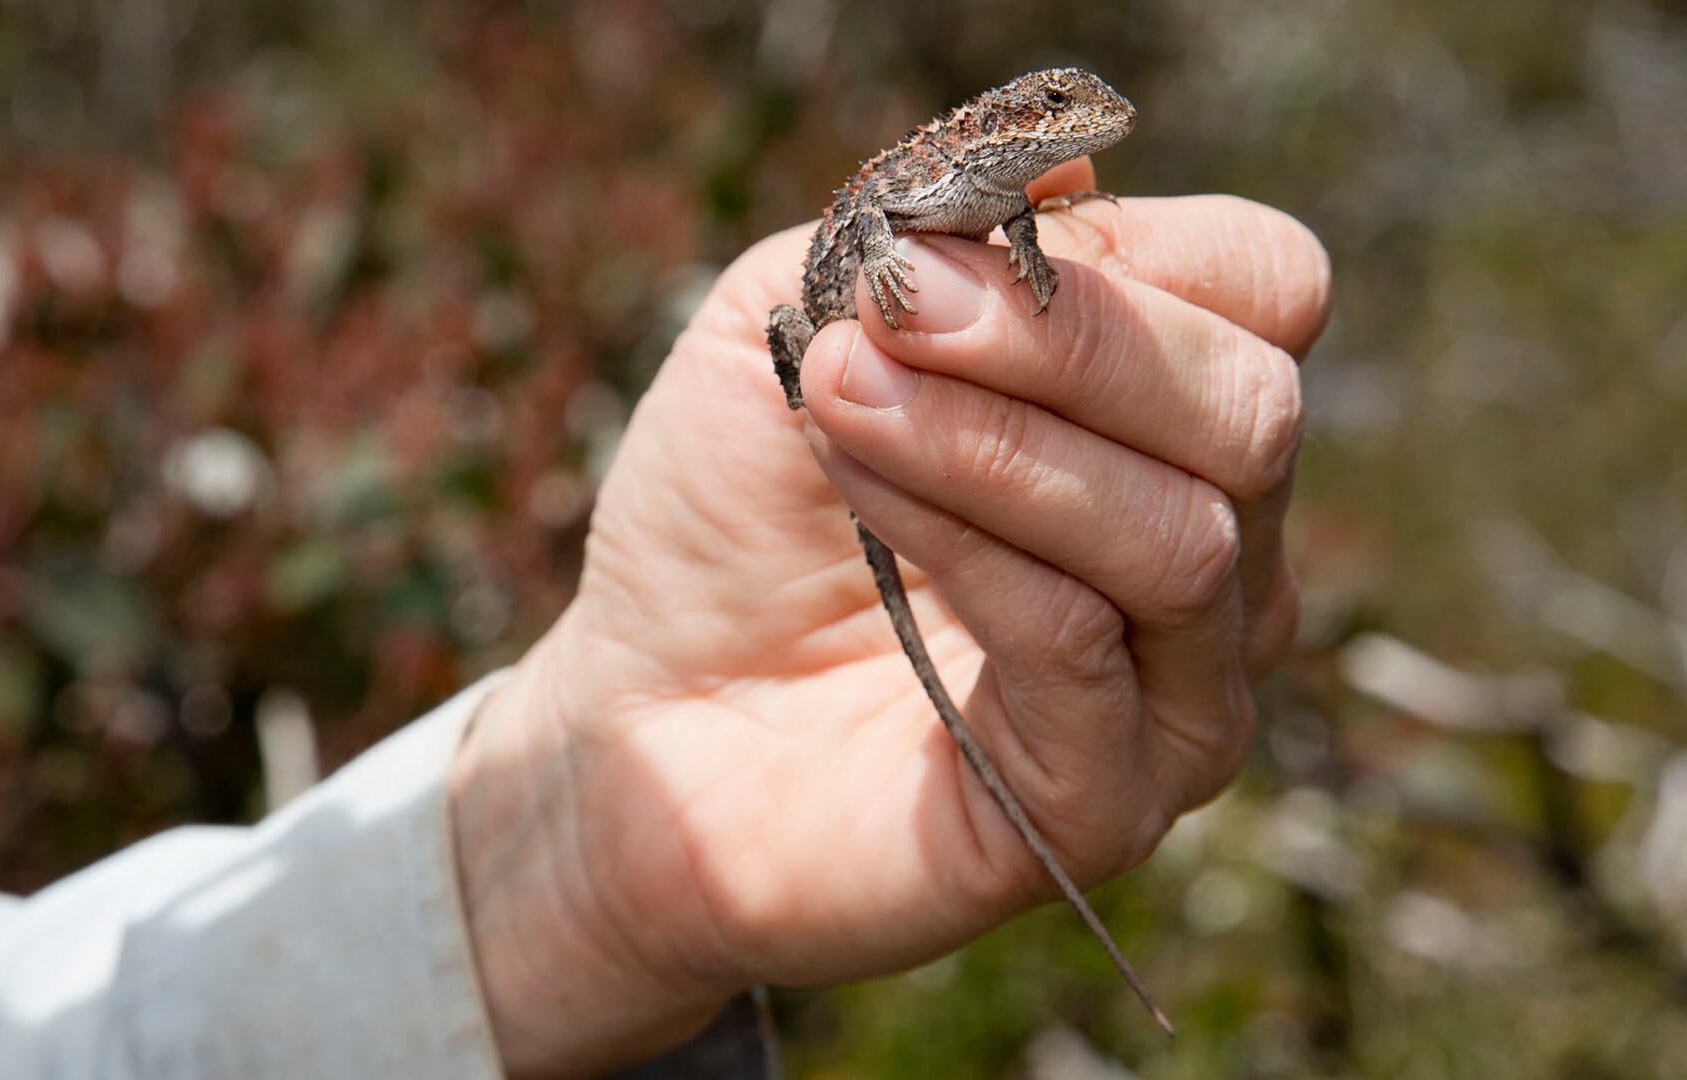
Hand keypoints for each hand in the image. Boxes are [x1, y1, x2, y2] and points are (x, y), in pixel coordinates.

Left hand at [450, 159, 1330, 1075]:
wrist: (642, 710)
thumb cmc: (732, 513)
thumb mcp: (800, 318)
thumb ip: (924, 231)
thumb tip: (1070, 163)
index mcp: (1170, 425)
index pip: (1266, 291)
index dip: (1122, 254)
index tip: (929, 260)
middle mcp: (1220, 556)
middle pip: (1253, 409)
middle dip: (1063, 346)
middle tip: (885, 321)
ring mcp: (1178, 693)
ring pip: (1181, 533)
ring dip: (991, 442)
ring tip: (838, 400)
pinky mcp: (1105, 803)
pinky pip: (1080, 644)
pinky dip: (963, 541)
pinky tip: (858, 493)